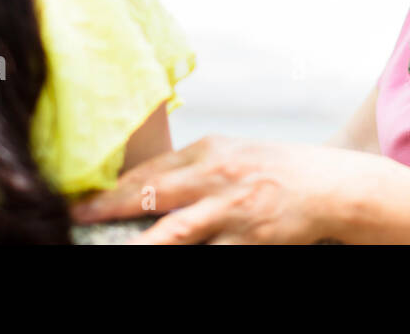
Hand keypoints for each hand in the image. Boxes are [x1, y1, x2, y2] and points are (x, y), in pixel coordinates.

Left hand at [71, 135, 383, 243]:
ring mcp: (232, 211)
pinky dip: (188, 259)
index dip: (111, 186)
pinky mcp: (248, 241)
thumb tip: (145, 184)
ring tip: (115, 250)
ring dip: (140, 244)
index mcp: (210, 151)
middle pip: (151, 193)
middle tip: (76, 218)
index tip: (79, 197)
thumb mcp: (234, 155)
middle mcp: (217, 177)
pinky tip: (163, 259)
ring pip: (174, 233)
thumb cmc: (278, 170)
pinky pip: (208, 257)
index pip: (150, 168)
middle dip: (108, 207)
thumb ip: (194, 167)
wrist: (333, 187)